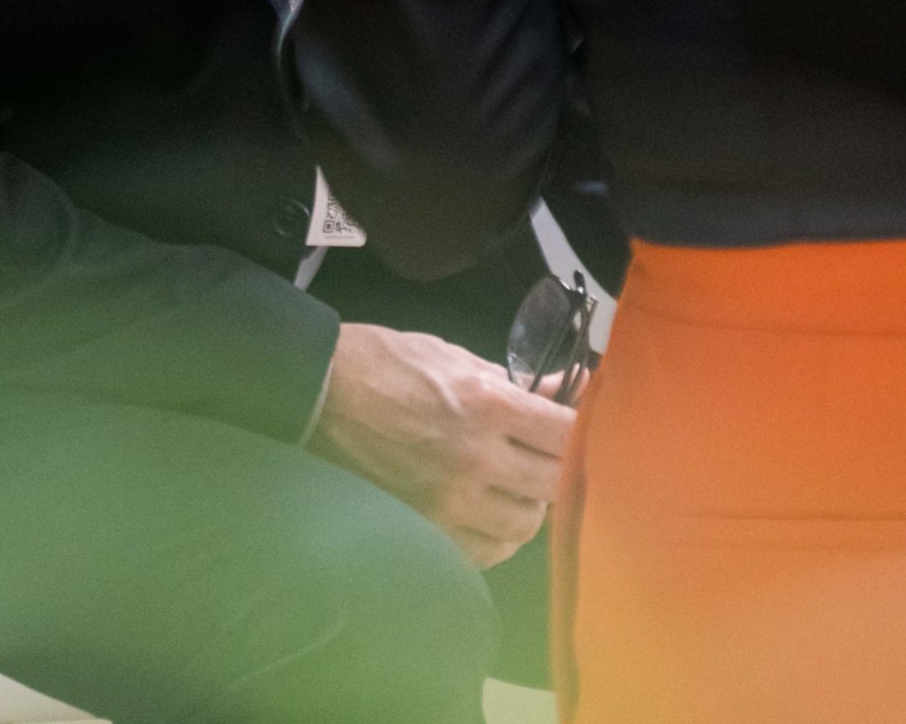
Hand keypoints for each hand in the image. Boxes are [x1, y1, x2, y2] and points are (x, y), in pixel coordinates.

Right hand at [310, 321, 577, 568]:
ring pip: (526, 524)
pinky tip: (490, 514)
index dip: (583, 431)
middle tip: (548, 456)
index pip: (565, 432)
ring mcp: (452, 502)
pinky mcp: (428, 530)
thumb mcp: (455, 355)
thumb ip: (514, 381)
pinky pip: (488, 551)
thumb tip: (564, 389)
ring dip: (529, 505)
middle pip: (555, 484)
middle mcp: (476, 459)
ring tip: (516, 485)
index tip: (582, 428)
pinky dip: (498, 536)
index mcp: (486, 403)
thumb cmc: (389, 363)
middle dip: (560, 468)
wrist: (322, 394)